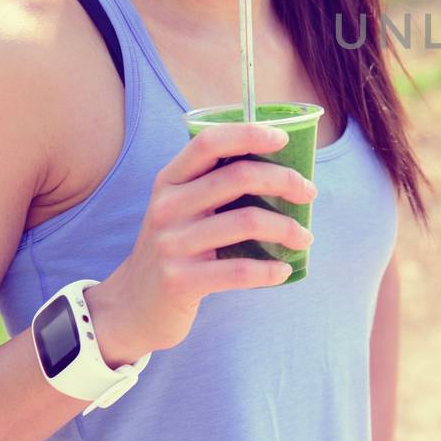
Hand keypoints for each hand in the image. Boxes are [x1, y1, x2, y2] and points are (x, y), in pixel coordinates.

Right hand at [86, 122, 316, 365]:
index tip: (283, 138)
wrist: (131, 306)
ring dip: (287, 228)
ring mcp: (171, 244)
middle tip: (309, 193)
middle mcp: (167, 206)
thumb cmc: (175, 249)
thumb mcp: (181, 209)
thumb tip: (282, 169)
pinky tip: (283, 270)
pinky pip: (239, 271)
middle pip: (238, 176)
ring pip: (246, 221)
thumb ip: (215, 185)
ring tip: (305, 237)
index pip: (208, 142)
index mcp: (170, 180)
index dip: (248, 133)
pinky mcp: (180, 281)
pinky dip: (269, 270)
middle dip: (284, 180)